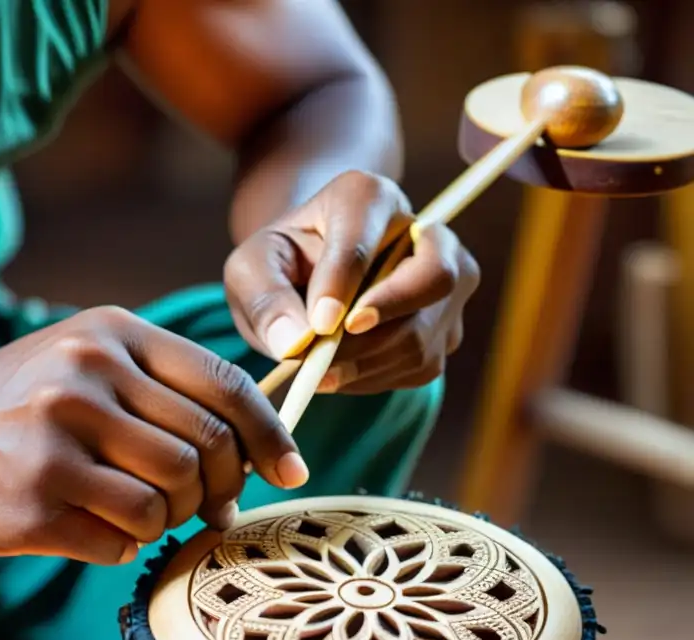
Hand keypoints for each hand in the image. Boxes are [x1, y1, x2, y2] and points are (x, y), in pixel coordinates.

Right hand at [0, 307, 307, 565]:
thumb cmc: (30, 402)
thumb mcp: (95, 362)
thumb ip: (172, 393)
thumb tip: (258, 460)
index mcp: (112, 333)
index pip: (224, 386)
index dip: (270, 436)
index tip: (291, 470)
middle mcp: (85, 376)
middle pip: (205, 450)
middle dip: (219, 489)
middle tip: (209, 505)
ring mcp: (55, 437)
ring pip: (168, 501)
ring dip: (169, 519)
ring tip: (142, 511)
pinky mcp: (33, 499)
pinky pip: (122, 539)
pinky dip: (125, 543)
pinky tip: (95, 524)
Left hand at [223, 171, 479, 393]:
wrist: (308, 277)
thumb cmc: (282, 263)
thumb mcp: (253, 269)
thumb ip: (265, 299)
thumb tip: (294, 345)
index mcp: (369, 198)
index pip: (367, 237)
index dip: (345, 283)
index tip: (319, 324)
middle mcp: (425, 232)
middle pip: (434, 278)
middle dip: (379, 327)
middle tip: (327, 357)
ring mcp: (449, 282)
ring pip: (424, 333)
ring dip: (365, 363)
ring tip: (317, 371)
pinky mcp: (448, 327)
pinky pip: (420, 365)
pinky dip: (375, 378)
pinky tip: (341, 371)